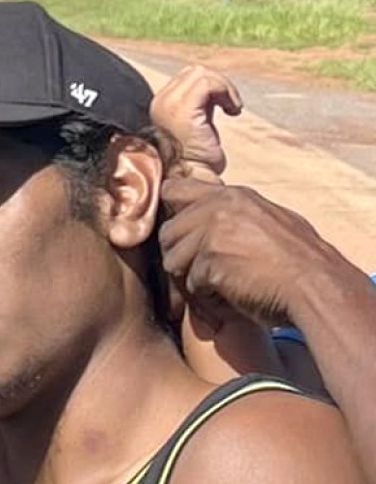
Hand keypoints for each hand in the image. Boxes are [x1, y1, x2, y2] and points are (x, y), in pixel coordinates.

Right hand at [150, 65, 242, 179]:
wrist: (192, 179)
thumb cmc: (198, 158)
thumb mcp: (196, 123)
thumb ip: (198, 104)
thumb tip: (216, 87)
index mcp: (160, 104)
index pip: (187, 77)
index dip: (211, 86)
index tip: (221, 106)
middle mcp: (159, 101)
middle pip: (194, 72)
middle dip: (219, 84)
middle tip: (229, 106)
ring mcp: (168, 105)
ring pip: (202, 74)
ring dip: (225, 88)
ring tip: (231, 108)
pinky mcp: (182, 110)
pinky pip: (208, 84)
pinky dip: (226, 92)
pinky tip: (232, 111)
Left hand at [160, 177, 347, 326]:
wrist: (317, 286)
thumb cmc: (300, 260)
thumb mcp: (271, 218)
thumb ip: (236, 212)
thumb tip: (209, 213)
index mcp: (231, 195)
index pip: (173, 189)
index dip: (172, 213)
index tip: (183, 232)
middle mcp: (216, 209)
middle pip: (167, 231)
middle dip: (179, 253)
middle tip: (201, 269)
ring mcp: (211, 234)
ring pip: (172, 258)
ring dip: (190, 275)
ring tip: (218, 282)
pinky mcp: (209, 262)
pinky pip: (190, 282)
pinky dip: (205, 294)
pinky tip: (229, 294)